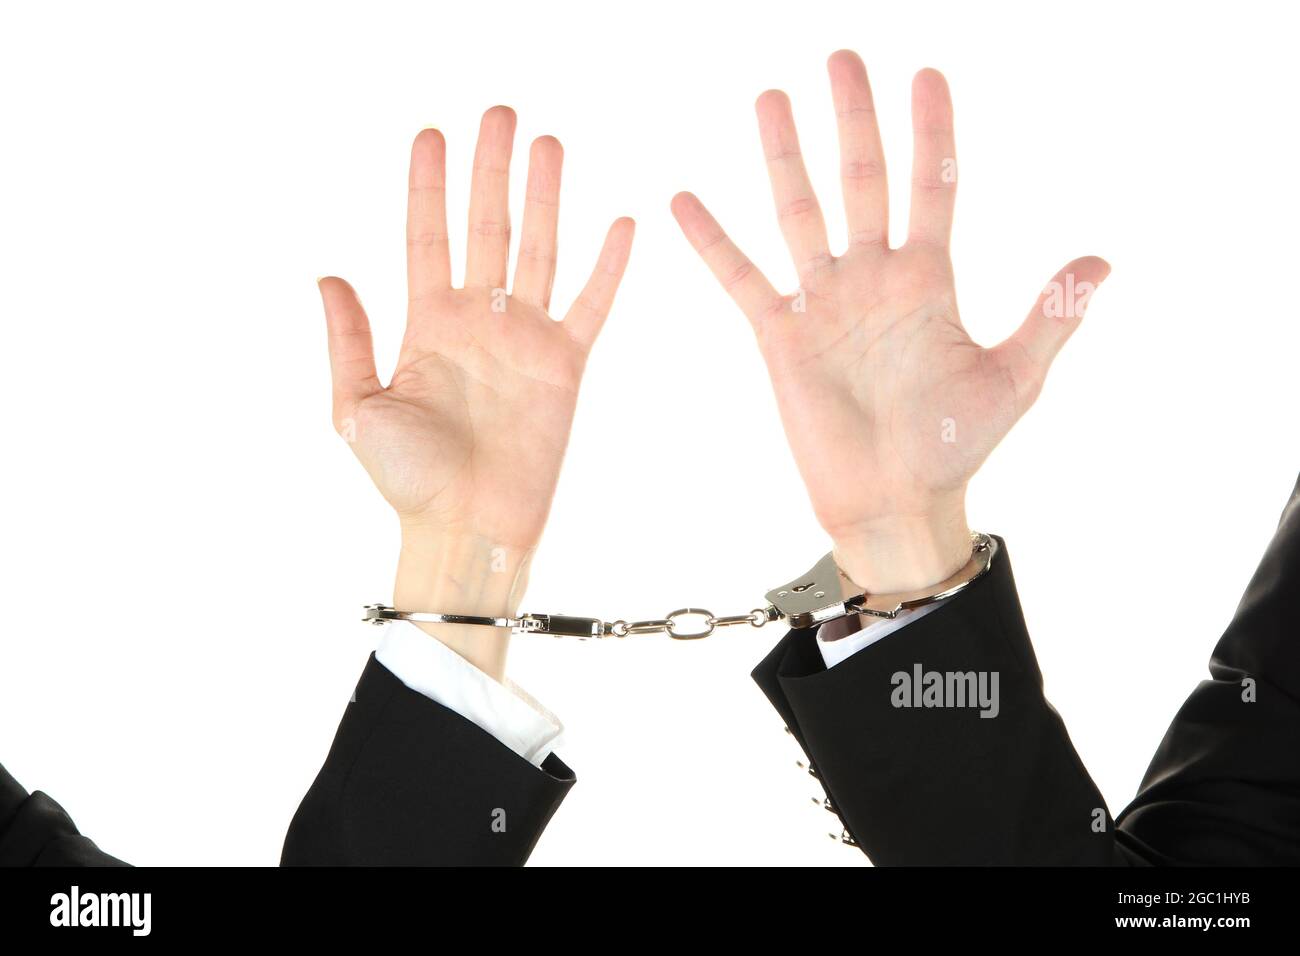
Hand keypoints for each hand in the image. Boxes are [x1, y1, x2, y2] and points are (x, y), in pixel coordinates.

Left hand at [321, 108, 633, 677]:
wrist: (466, 531)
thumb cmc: (406, 483)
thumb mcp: (357, 410)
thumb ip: (348, 341)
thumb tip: (328, 276)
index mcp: (426, 324)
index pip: (427, 236)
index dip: (428, 185)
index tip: (431, 134)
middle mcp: (478, 321)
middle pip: (488, 228)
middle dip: (491, 171)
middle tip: (499, 115)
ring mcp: (525, 340)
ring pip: (538, 251)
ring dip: (545, 198)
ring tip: (549, 145)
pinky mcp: (566, 367)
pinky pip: (591, 306)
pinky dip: (608, 268)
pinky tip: (620, 223)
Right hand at [673, 51, 1107, 592]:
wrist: (894, 502)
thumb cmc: (956, 446)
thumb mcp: (1013, 380)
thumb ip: (1049, 316)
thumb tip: (1103, 259)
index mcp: (929, 281)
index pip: (932, 188)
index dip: (931, 133)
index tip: (928, 74)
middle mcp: (873, 279)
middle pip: (862, 181)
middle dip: (855, 120)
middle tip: (844, 59)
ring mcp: (824, 304)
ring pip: (800, 214)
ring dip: (785, 158)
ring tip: (771, 98)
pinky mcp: (781, 337)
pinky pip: (742, 279)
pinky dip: (713, 243)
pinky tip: (684, 201)